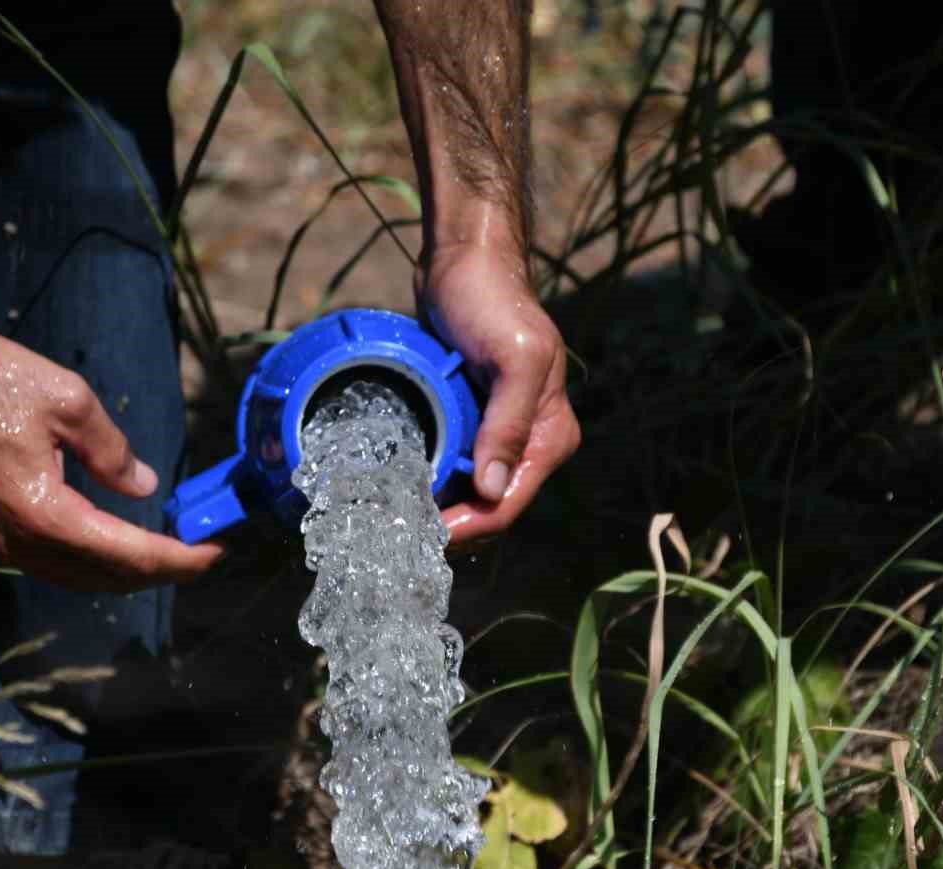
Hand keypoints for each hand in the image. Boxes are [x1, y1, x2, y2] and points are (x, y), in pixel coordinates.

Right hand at [0, 307, 221, 591]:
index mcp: (42, 513)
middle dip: (156, 572)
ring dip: (118, 570)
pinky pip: (38, 560)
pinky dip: (81, 558)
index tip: (215, 552)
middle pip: (101, 578)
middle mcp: (13, 541)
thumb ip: (111, 450)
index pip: (127, 555)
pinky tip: (103, 538)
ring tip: (161, 551)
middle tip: (198, 554)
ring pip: (68, 575)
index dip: (178, 559)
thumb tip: (142, 485)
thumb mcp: (66, 399)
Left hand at [420, 242, 580, 544]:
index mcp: (550, 435)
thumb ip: (507, 423)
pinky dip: (430, 479)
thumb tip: (492, 490)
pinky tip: (399, 485)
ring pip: (468, 492)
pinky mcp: (470, 421)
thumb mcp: (512, 358)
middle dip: (451, 525)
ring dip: (437, 507)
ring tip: (392, 516)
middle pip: (489, 507)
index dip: (468, 526)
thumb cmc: (493, 301)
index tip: (424, 536)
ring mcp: (499, 434)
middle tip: (397, 531)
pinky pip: (451, 465)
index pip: (508, 504)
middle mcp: (530, 442)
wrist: (466, 259)